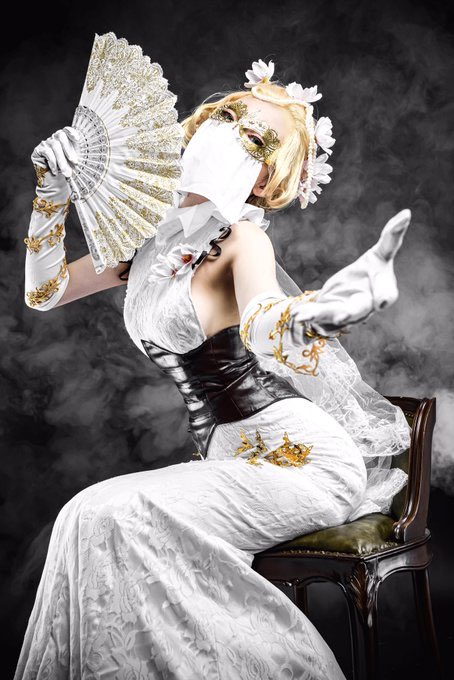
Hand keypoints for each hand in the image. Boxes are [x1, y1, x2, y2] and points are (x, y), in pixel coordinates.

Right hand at [31, 126, 80, 178]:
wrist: (55, 181)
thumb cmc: (67, 170)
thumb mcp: (75, 162)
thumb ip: (79, 156)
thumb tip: (87, 156)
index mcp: (66, 138)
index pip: (67, 130)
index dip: (72, 132)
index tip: (78, 139)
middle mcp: (55, 138)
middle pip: (61, 136)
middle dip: (69, 150)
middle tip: (75, 162)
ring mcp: (46, 142)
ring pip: (55, 146)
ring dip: (62, 160)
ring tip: (67, 173)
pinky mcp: (39, 149)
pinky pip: (47, 152)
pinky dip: (53, 163)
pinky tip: (56, 171)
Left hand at [289, 209, 410, 339]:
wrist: (350, 296)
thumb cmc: (370, 273)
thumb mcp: (380, 255)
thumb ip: (392, 237)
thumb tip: (407, 213)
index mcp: (381, 289)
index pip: (386, 291)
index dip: (385, 295)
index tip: (383, 300)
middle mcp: (364, 307)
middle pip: (358, 310)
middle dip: (349, 313)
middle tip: (340, 316)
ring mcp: (345, 315)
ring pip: (331, 316)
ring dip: (317, 315)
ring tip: (301, 316)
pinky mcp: (327, 318)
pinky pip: (316, 317)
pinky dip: (306, 315)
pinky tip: (295, 314)